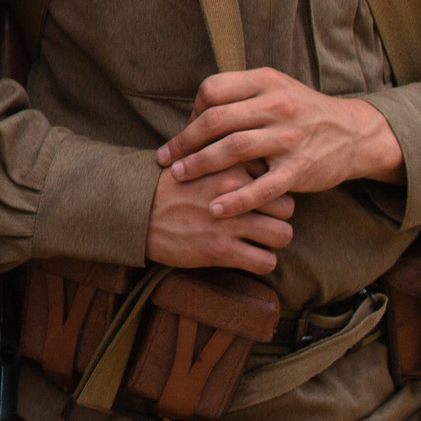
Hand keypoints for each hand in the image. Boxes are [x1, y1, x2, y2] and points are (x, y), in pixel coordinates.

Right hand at [145, 161, 294, 273]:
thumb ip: (225, 158)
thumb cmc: (165, 187)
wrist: (133, 213)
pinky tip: (247, 257)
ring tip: (258, 241)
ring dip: (273, 240)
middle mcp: (233, 192)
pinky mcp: (221, 250)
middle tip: (262, 221)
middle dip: (277, 216)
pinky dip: (261, 262)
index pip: (276, 176)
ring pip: (283, 235)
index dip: (270, 188)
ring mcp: (228, 222)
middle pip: (287, 206)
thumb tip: (256, 161)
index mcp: (229, 166)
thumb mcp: (194, 160)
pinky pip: (266, 262)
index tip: (259, 196)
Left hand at [155, 68, 403, 216]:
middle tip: (165, 158)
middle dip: (185, 141)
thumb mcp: (276, 89)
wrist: (356, 133)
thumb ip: (240, 95)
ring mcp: (289, 138)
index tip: (186, 129)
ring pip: (233, 149)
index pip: (213, 90)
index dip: (193, 110)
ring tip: (178, 177)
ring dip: (200, 164)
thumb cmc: (303, 112)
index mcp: (266, 82)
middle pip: (216, 120)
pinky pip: (263, 186)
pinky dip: (237, 199)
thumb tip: (195, 113)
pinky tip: (216, 209)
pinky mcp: (300, 168)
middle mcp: (277, 106)